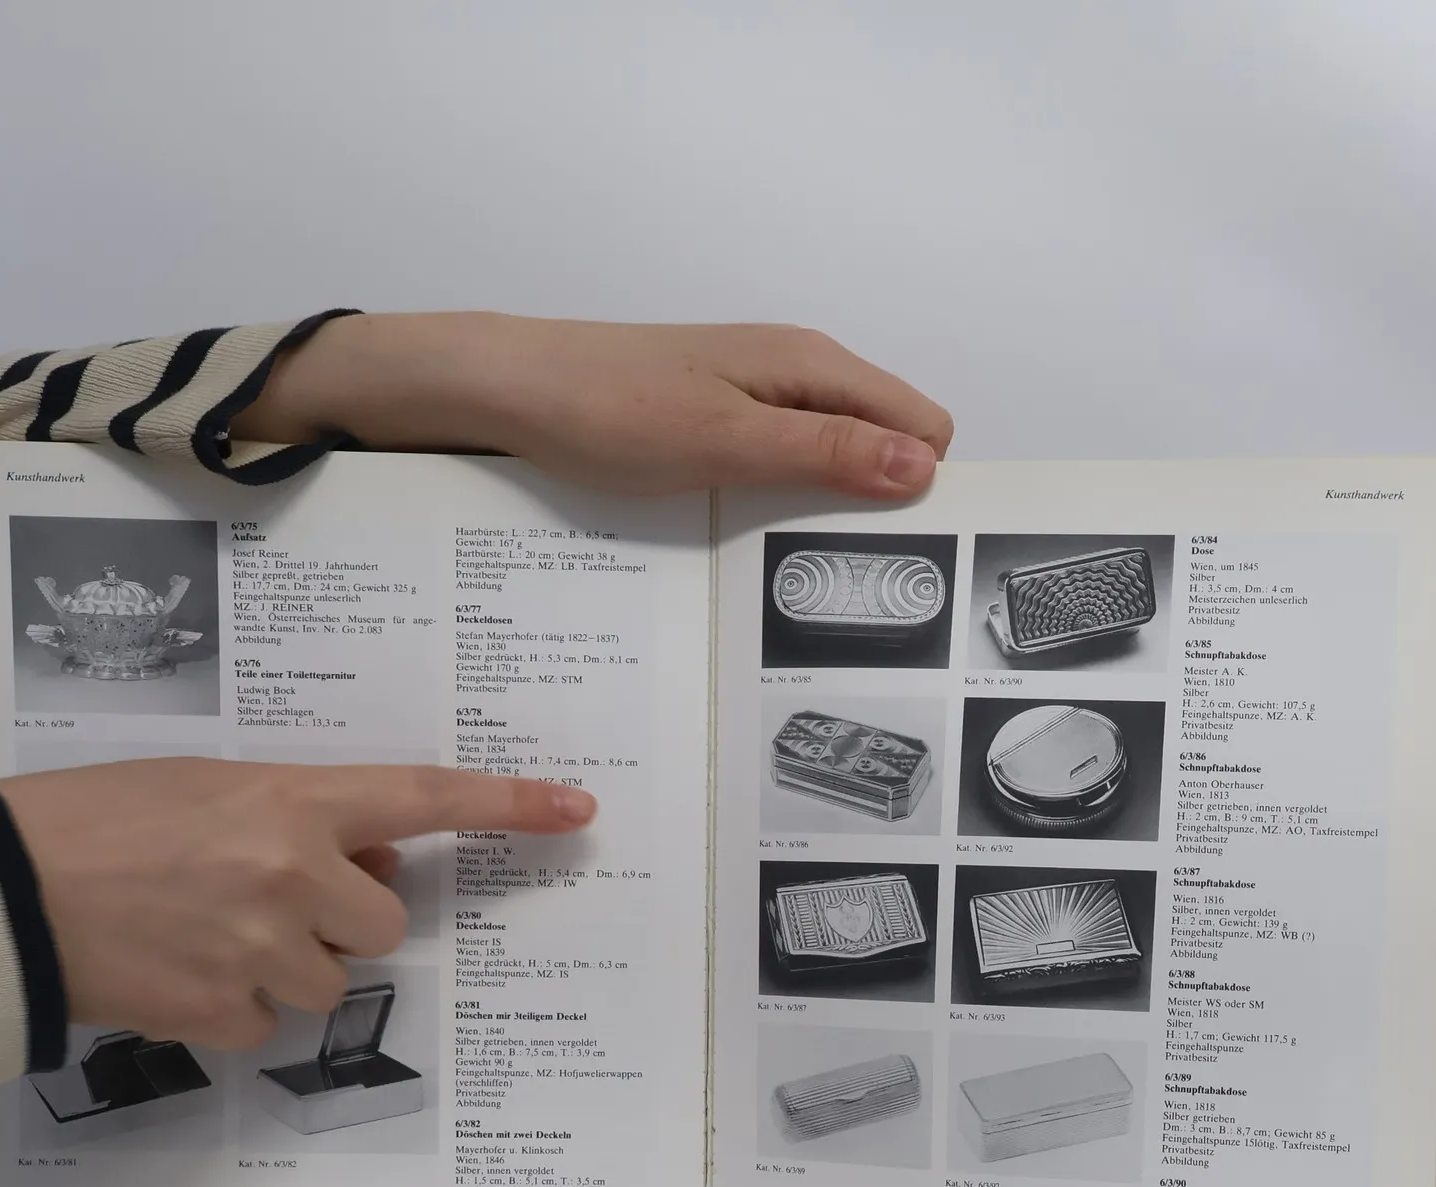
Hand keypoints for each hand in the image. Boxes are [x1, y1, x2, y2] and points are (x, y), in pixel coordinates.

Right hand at [0, 758, 593, 1049]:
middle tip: (272, 903)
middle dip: (343, 922)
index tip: (577, 809)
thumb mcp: (206, 787)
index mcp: (289, 798)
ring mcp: (261, 948)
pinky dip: (233, 1009)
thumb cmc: (93, 819)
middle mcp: (291, 871)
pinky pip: (267, 1025)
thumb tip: (364, 867)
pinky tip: (177, 973)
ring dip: (286, 969)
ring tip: (204, 936)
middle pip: (383, 925)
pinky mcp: (224, 1013)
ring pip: (328, 982)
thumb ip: (295, 820)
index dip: (507, 803)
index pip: (421, 796)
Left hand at [232, 313, 953, 499]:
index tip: (897, 554)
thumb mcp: (729, 441)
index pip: (923, 427)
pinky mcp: (717, 419)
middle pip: (882, 445)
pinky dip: (775, 502)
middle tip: (836, 571)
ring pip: (830, 460)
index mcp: (814, 365)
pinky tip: (743, 537)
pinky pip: (779, 466)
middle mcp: (796, 372)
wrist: (509, 389)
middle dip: (877, 504)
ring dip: (821, 510)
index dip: (921, 487)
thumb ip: (828, 453)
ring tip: (786, 566)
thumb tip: (926, 466)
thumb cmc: (613, 411)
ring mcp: (755, 396)